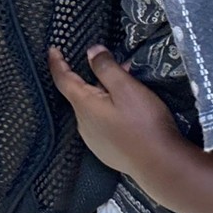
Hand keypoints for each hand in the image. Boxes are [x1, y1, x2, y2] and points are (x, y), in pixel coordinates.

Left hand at [48, 45, 186, 177]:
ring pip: (93, 109)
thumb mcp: (126, 88)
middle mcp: (83, 124)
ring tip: (128, 88)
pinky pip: (102, 124)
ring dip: (104, 95)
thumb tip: (91, 51)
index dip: (57, 63)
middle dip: (93, 78)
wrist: (159, 163)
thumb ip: (106, 68)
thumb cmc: (143, 123)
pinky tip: (129, 112)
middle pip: (81, 94)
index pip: (63, 79)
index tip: (53, 49)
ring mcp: (94, 140)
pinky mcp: (106, 150)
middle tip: (117, 66)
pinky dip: (109, 111)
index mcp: (84, 105)